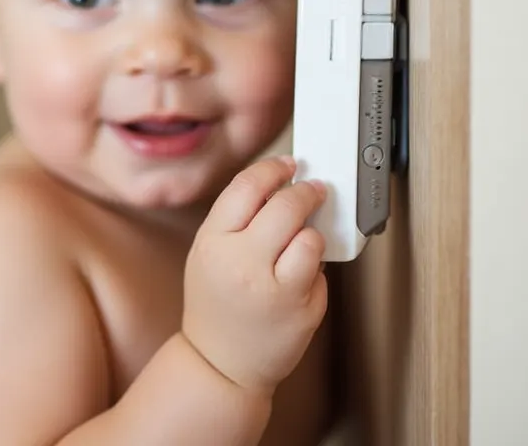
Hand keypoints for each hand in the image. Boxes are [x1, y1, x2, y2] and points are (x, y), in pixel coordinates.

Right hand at [180, 155, 328, 395]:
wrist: (219, 362)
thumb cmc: (215, 304)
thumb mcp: (207, 253)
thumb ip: (235, 219)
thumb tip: (278, 184)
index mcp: (213, 242)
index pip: (247, 187)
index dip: (272, 169)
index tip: (288, 165)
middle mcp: (242, 263)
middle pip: (285, 206)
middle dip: (305, 191)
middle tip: (313, 189)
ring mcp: (274, 289)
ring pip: (310, 237)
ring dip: (311, 232)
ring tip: (301, 240)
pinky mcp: (301, 310)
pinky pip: (320, 270)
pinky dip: (314, 265)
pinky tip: (300, 273)